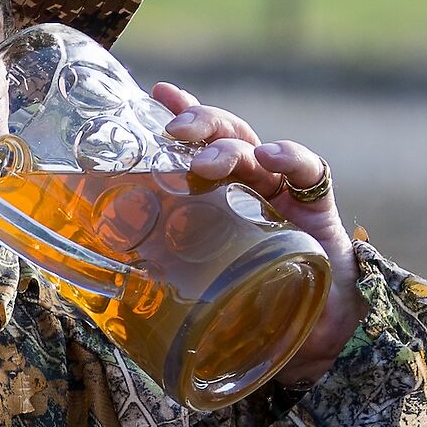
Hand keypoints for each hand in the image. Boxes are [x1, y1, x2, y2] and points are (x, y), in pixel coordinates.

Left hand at [154, 82, 364, 384]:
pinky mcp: (317, 210)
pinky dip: (290, 158)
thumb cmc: (254, 307)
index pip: (201, 144)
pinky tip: (270, 156)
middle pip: (225, 137)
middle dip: (200, 124)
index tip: (157, 92)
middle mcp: (252, 186)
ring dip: (229, 147)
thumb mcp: (204, 289)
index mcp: (222, 196)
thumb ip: (171, 282)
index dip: (182, 114)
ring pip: (256, 149)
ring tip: (207, 161)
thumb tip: (109, 307)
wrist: (316, 334)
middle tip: (175, 131)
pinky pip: (308, 174)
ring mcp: (284, 194)